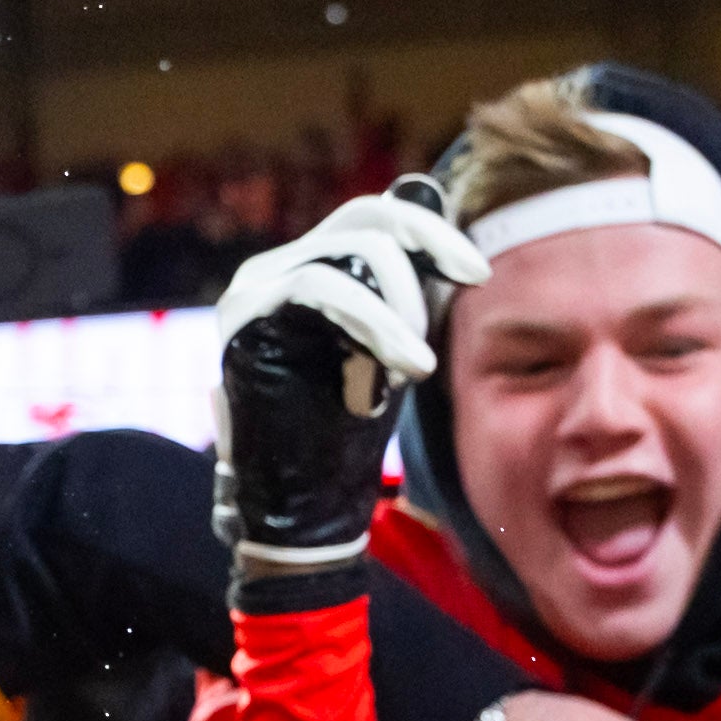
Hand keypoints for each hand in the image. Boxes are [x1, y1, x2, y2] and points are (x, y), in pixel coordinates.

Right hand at [214, 190, 487, 575]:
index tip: (478, 273)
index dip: (431, 233)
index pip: (375, 219)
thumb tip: (433, 213)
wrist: (305, 507)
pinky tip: (406, 364)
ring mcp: (253, 289)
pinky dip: (374, 323)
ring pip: (351, 253)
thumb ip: (407, 289)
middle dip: (427, 255)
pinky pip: (319, 288)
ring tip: (419, 365)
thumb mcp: (392, 345)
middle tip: (455, 311)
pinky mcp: (242, 316)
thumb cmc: (348, 434)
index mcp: (308, 269)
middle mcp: (274, 269)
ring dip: (402, 306)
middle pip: (366, 219)